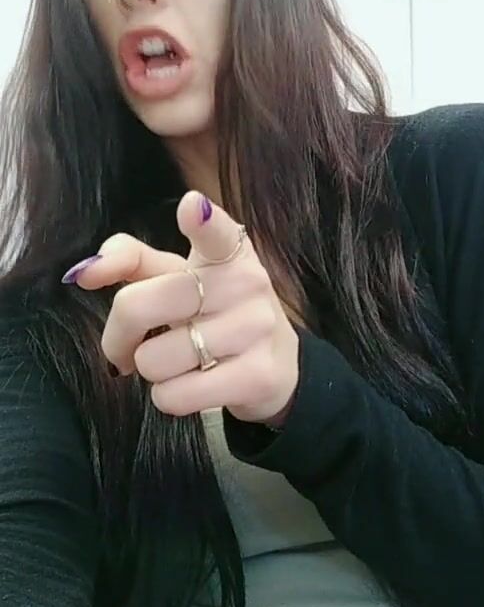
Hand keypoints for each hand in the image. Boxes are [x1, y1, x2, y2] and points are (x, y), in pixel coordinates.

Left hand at [71, 192, 299, 424]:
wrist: (276, 364)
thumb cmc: (213, 312)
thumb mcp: (176, 277)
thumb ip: (130, 260)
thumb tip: (84, 271)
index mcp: (226, 251)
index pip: (214, 230)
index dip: (200, 220)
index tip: (191, 208)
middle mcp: (246, 284)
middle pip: (138, 307)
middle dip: (119, 337)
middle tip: (131, 345)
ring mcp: (255, 330)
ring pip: (153, 361)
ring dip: (151, 371)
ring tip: (177, 363)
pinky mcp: (258, 376)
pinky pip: (175, 396)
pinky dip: (168, 397)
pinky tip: (191, 385)